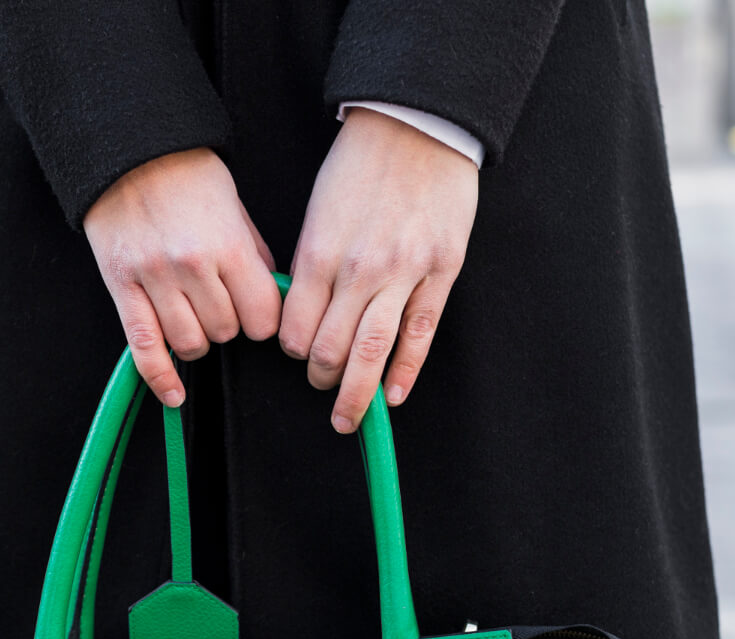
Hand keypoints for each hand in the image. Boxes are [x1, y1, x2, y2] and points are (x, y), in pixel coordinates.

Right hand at [84, 147, 282, 405]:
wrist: (130, 149)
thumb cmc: (189, 175)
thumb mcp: (236, 209)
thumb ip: (253, 259)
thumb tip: (270, 300)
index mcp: (229, 246)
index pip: (262, 318)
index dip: (263, 322)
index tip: (257, 315)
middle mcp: (193, 266)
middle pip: (225, 333)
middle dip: (228, 325)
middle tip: (219, 303)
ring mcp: (154, 279)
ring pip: (189, 344)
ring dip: (196, 340)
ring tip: (192, 318)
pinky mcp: (122, 287)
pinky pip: (144, 346)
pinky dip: (159, 376)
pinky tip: (173, 394)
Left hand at [280, 107, 478, 431]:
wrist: (417, 127)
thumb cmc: (360, 165)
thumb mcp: (318, 210)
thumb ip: (310, 264)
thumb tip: (301, 312)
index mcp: (321, 253)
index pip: (296, 328)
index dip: (292, 350)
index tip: (296, 354)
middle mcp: (360, 269)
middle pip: (331, 348)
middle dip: (320, 379)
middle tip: (319, 388)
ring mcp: (404, 273)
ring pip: (374, 350)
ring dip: (356, 391)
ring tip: (347, 415)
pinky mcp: (441, 271)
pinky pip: (420, 334)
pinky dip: (404, 371)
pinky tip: (391, 396)